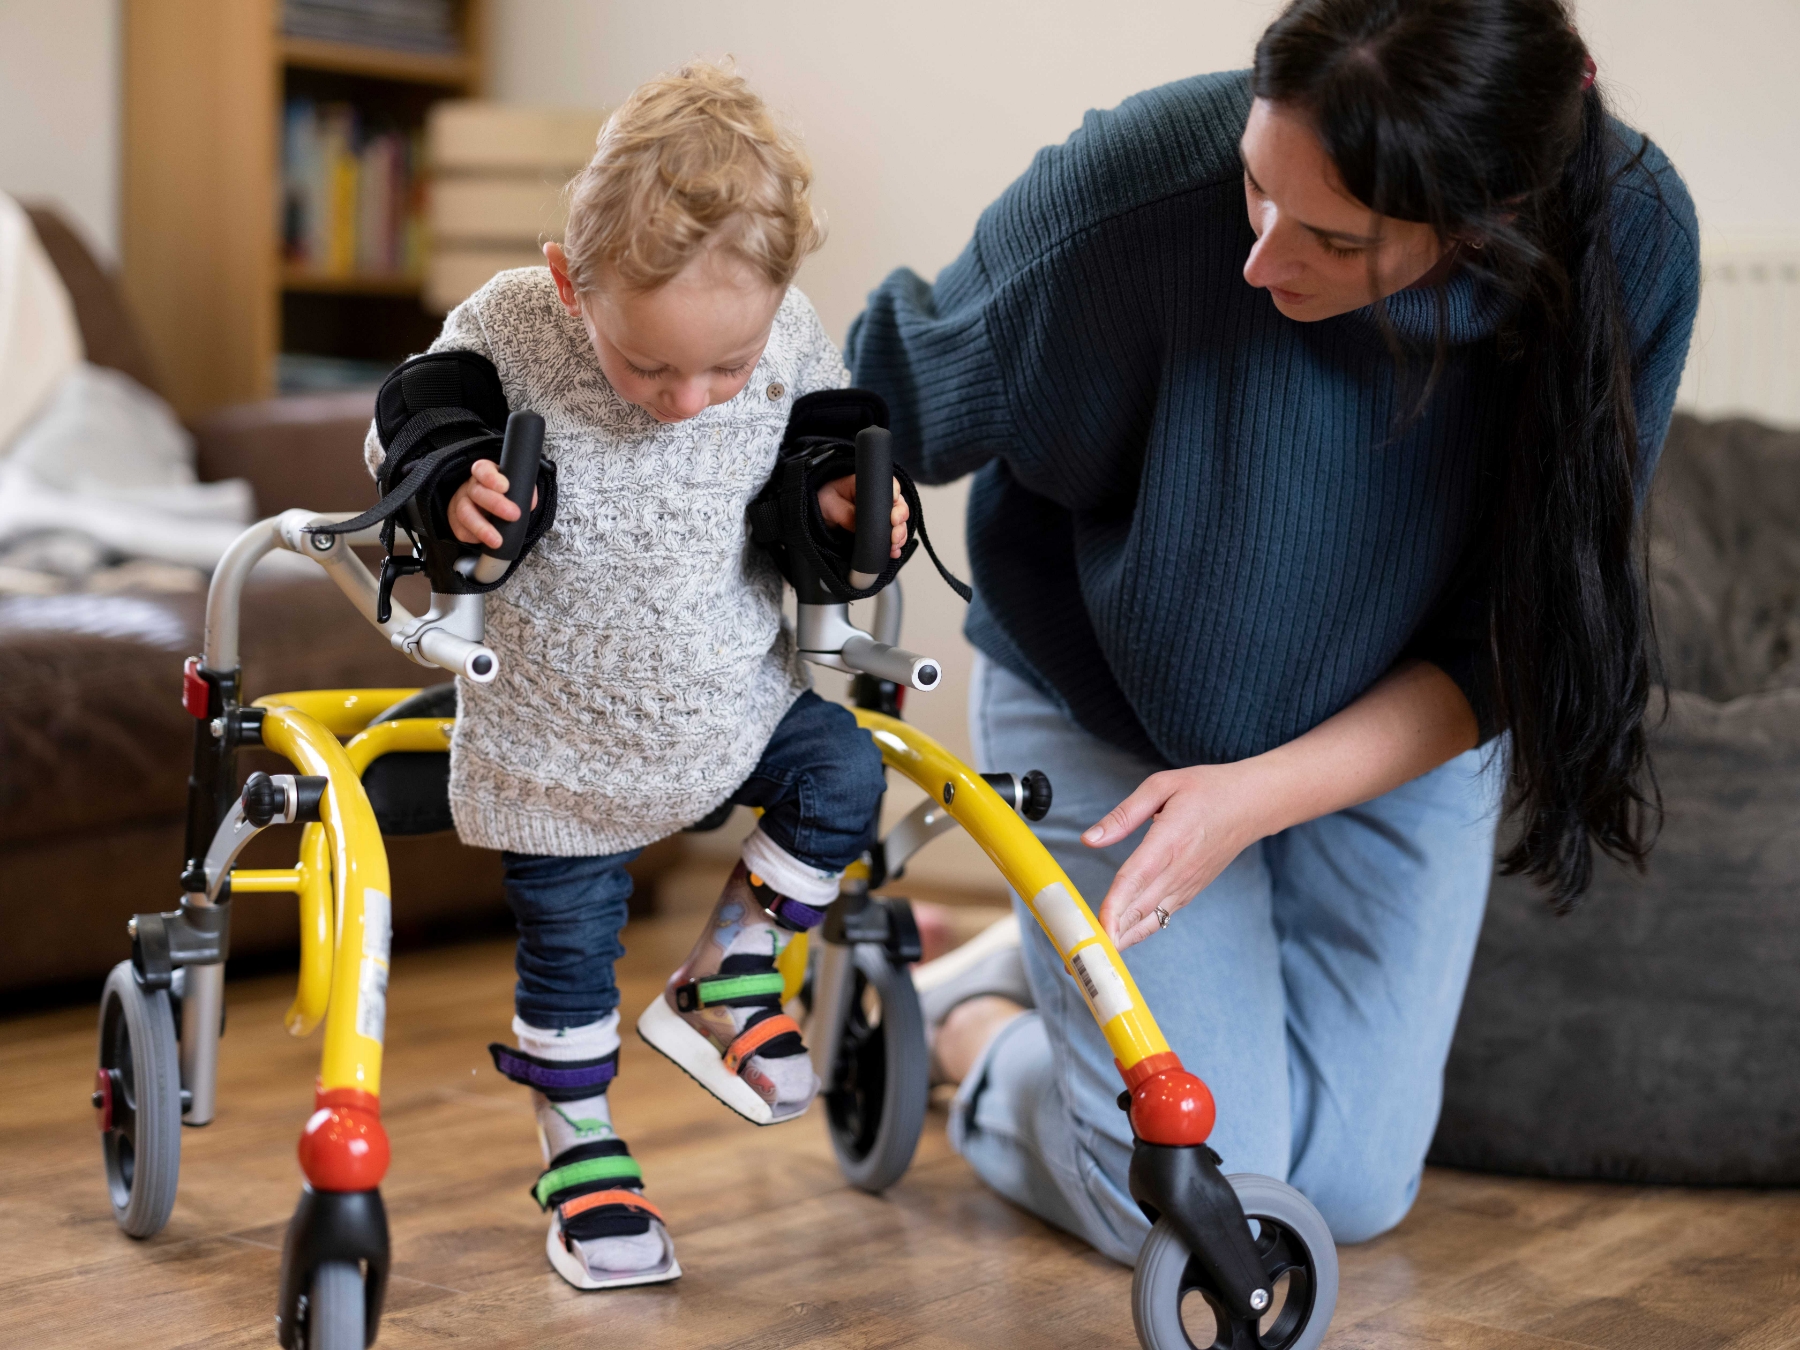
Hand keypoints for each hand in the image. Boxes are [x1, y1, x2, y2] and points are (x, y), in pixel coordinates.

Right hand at [447, 459, 538, 548]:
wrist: (487, 509)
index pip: (482, 469)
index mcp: (485, 473)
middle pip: (476, 492)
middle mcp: (470, 487)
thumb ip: (523, 492)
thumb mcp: (515, 488)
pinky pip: (461, 531)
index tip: (505, 486)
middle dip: (495, 504)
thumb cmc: (504, 496)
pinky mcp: (456, 522)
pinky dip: (474, 538)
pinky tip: (485, 543)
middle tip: (514, 515)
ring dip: (482, 529)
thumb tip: (529, 503)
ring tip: (497, 541)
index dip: (491, 477)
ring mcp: (461, 504)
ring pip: (465, 514)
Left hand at [817, 475, 909, 557]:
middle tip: (894, 530)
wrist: (817, 513)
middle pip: (899, 506)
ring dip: (900, 534)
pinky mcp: (878, 530)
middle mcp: (879, 500)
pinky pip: (892, 538)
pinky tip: (893, 552)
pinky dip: (895, 546)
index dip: (895, 496)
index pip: (890, 486)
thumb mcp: (830, 502)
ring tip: (894, 544)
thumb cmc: (824, 500)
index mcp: (869, 486)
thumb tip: (859, 525)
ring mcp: (881, 516)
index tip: (893, 509)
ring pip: (899, 523)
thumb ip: (845, 512)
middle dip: (900, 520)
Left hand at [1086, 764, 1269, 949]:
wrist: (1253, 804)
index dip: (1115, 906)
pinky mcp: (1191, 889)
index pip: (1135, 879)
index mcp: (1168, 840)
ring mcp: (1187, 883)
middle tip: (1081, 952)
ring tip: (1096, 956)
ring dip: (1124, 938)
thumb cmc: (1207, 789)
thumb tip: (1090, 838)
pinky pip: (1163, 915)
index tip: (1097, 927)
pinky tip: (1121, 940)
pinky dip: (1141, 930)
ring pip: (1151, 919)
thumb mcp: (1162, 786)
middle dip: (1110, 933)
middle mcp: (1178, 869)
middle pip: (1139, 908)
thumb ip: (1124, 814)